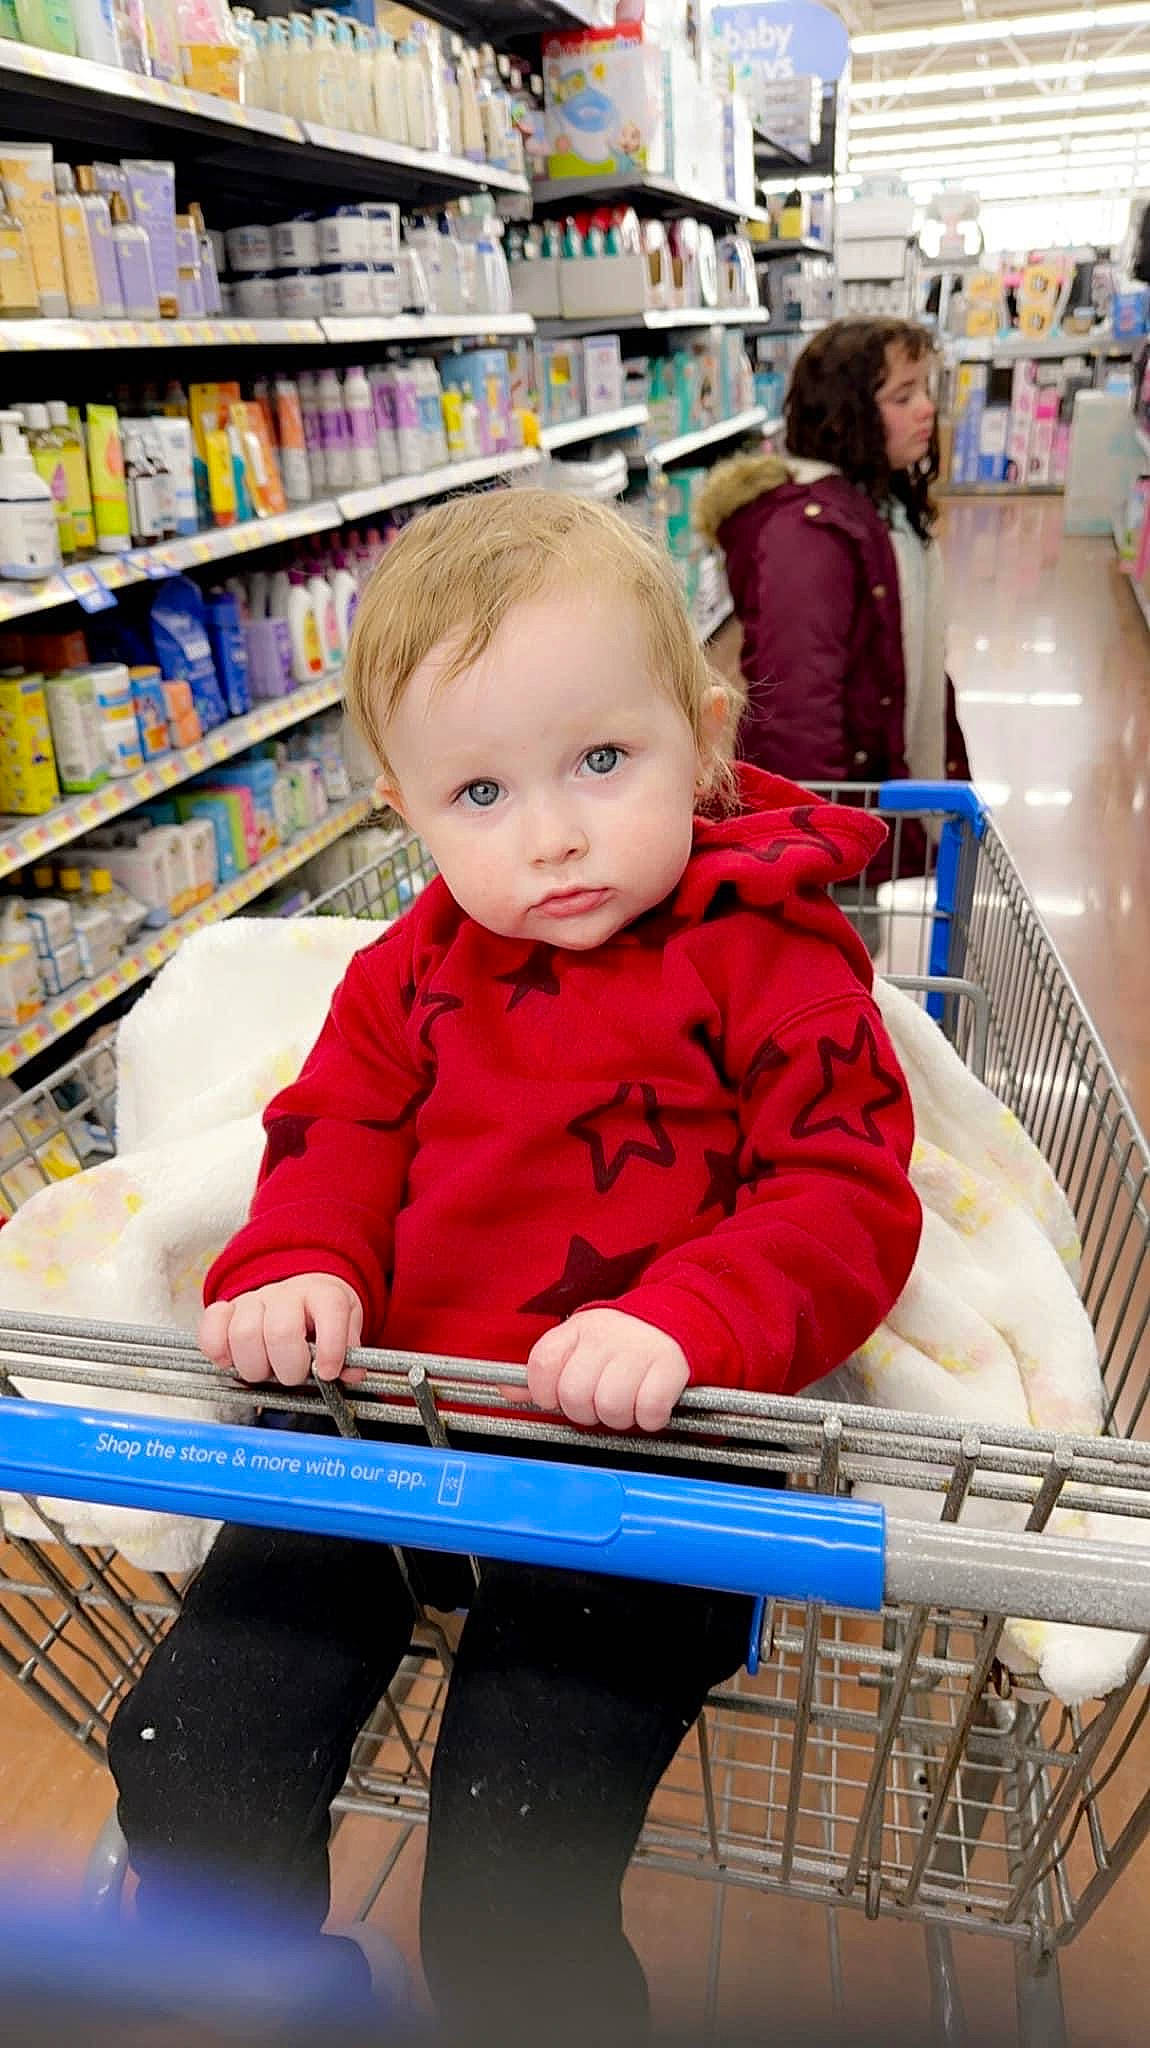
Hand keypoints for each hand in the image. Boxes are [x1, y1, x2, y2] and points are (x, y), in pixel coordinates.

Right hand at [200, 1275, 363, 1386]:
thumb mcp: (347, 1328)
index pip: (330, 1310)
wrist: (298, 1292)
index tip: (327, 1372)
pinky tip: (230, 1362)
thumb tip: (353, 1373)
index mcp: (322, 1295)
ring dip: (254, 1366)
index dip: (331, 1346)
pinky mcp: (226, 1309)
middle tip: (293, 1376)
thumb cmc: (321, 1317)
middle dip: (289, 1367)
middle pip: (281, 1331)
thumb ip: (352, 1352)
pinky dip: (217, 1350)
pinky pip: (211, 1326)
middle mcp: (286, 1294)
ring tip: (265, 1371)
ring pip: (243, 1333)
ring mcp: (253, 1299)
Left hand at [527, 1308, 689, 1433]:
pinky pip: (650, 1409)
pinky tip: (649, 1408)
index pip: (541, 1363)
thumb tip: (506, 1392)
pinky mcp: (669, 1365)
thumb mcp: (579, 1344)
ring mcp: (637, 1350)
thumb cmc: (620, 1341)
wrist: (676, 1317)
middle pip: (574, 1394)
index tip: (556, 1399)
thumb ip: (544, 1371)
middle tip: (597, 1404)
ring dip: (618, 1419)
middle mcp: (604, 1337)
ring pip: (610, 1406)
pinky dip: (649, 1419)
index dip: (544, 1392)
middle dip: (583, 1412)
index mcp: (577, 1329)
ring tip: (625, 1406)